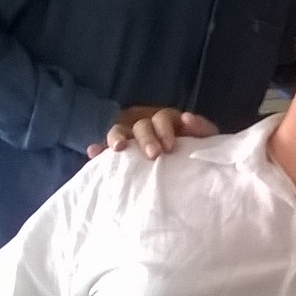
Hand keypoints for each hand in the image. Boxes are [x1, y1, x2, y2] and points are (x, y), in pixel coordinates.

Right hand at [88, 108, 218, 159]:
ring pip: (120, 131)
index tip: (170, 147)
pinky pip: (105, 148)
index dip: (165, 130)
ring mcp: (131, 138)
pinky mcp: (120, 154)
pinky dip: (98, 148)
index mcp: (168, 122)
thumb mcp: (203, 140)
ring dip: (117, 138)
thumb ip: (202, 129)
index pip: (162, 118)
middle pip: (142, 126)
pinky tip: (92, 152)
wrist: (187, 177)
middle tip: (154, 155)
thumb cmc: (195, 152)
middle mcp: (147, 126)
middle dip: (147, 138)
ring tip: (117, 149)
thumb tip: (186, 117)